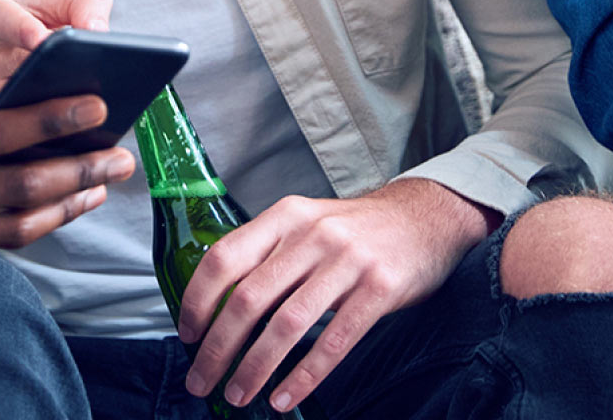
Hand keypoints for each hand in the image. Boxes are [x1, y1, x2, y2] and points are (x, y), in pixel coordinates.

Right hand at [0, 77, 133, 261]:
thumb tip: (12, 111)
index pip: (3, 131)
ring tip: (99, 188)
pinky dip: (24, 229)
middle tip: (121, 157)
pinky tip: (52, 212)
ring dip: (64, 209)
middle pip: (21, 187)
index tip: (98, 107)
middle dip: (82, 172)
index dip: (57, 120)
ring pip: (11, 227)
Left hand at [177, 179, 495, 411]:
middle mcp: (312, 233)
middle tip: (201, 381)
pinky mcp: (380, 288)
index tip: (187, 335)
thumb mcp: (307, 223)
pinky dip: (305, 376)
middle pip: (249, 297)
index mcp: (286, 216)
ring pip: (287, 324)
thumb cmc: (355, 231)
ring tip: (238, 395)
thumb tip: (219, 305)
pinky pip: (334, 341)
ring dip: (255, 367)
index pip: (224, 256)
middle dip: (218, 347)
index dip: (198, 299)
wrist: (424, 217)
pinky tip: (285, 397)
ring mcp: (347, 260)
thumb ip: (270, 253)